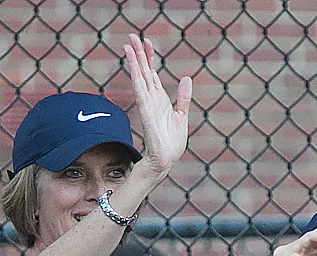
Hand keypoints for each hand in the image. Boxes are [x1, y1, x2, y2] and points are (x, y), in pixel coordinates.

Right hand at [121, 33, 191, 181]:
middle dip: (139, 53)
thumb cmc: (172, 142)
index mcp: (159, 99)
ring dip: (134, 60)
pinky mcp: (146, 110)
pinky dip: (136, 76)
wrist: (166, 159)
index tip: (147, 41)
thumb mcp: (182, 115)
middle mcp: (151, 98)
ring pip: (139, 76)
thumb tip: (186, 78)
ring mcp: (147, 103)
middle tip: (133, 35)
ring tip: (129, 43)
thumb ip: (184, 97)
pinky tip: (133, 64)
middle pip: (144, 70)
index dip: (149, 57)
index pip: (152, 73)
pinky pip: (140, 89)